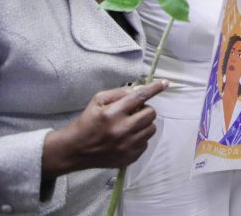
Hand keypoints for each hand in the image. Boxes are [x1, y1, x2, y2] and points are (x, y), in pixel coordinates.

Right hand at [42, 80, 168, 177]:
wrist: (74, 150)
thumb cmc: (86, 122)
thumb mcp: (97, 101)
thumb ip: (120, 93)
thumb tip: (141, 88)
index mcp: (113, 113)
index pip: (140, 97)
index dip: (154, 88)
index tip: (165, 83)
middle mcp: (122, 130)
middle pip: (150, 114)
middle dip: (144, 109)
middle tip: (134, 112)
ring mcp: (127, 146)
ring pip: (151, 129)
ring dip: (144, 124)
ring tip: (130, 125)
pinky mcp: (130, 157)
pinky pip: (146, 143)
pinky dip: (140, 138)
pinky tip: (126, 138)